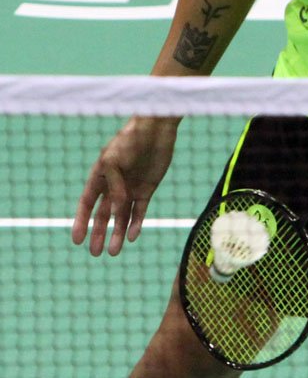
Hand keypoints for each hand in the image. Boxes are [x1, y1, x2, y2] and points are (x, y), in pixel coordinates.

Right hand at [71, 117, 178, 255]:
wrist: (155, 129)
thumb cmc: (130, 140)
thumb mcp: (114, 162)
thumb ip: (114, 187)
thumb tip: (115, 213)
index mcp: (100, 176)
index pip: (87, 203)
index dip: (81, 221)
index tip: (76, 240)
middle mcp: (114, 185)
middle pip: (103, 215)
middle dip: (98, 233)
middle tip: (94, 253)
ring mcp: (131, 188)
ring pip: (121, 217)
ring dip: (118, 233)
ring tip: (114, 252)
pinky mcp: (147, 189)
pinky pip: (139, 211)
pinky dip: (136, 224)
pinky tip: (133, 236)